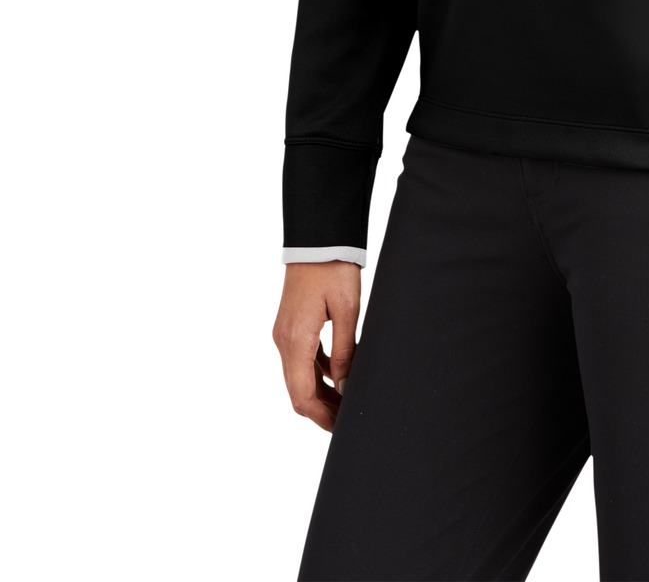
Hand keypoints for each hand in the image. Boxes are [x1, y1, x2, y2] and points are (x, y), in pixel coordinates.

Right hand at [273, 260, 361, 432]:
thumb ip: (344, 352)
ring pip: (299, 376)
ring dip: (320, 393)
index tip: (341, 429)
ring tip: (346, 402)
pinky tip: (338, 375)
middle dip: (321, 410)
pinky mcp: (291, 324)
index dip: (321, 417)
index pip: (302, 395)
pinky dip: (317, 373)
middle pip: (298, 390)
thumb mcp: (346, 311)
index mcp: (295, 340)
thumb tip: (344, 386)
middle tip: (347, 420)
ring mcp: (285, 332)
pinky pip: (301, 358)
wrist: (318, 237)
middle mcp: (284, 340)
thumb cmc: (334, 269)